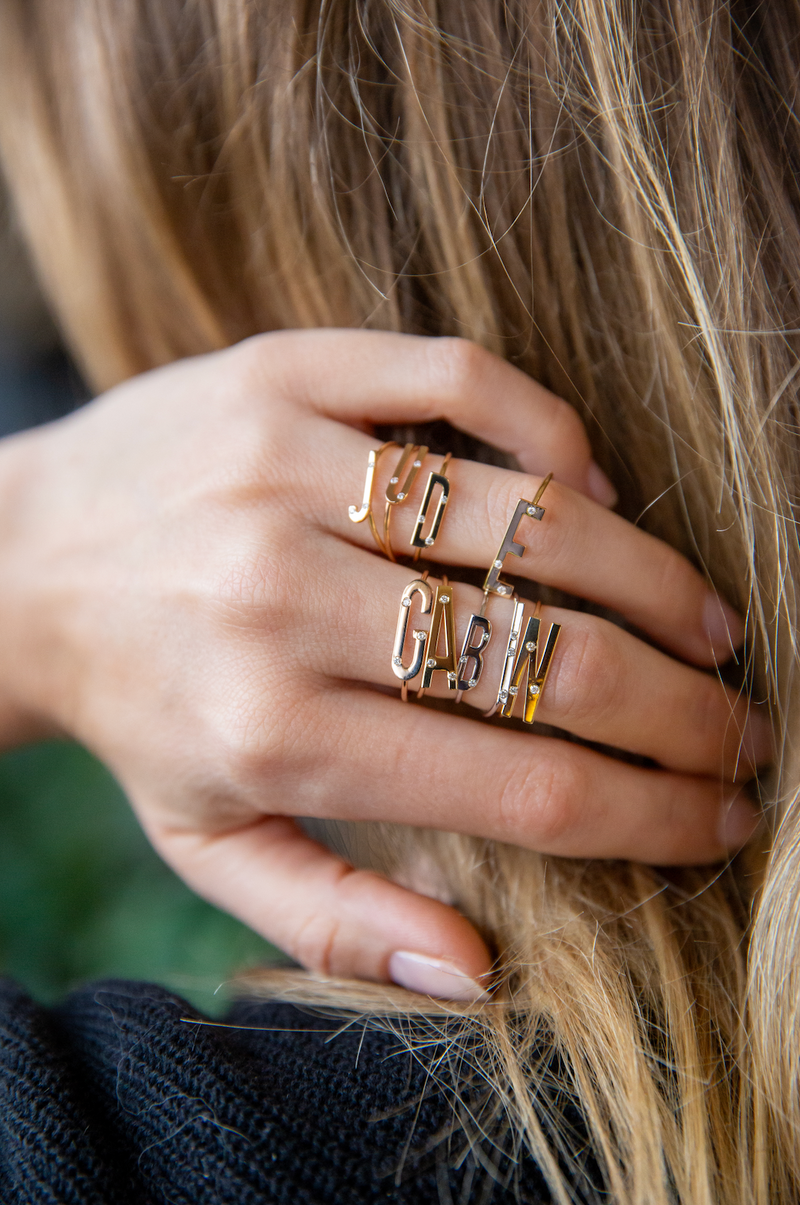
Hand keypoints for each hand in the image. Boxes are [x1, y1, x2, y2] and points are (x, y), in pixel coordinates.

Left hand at [0, 331, 767, 1000]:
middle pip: (548, 657)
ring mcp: (283, 470)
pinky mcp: (282, 373)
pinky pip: (461, 383)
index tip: (725, 814)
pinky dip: (554, 432)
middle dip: (682, 707)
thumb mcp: (211, 842)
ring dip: (650, 578)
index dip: (653, 811)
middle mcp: (282, 601)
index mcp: (277, 734)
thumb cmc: (138, 712)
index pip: (526, 785)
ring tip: (707, 623)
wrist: (19, 565)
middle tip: (744, 724)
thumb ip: (336, 917)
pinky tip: (597, 488)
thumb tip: (476, 972)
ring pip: (526, 518)